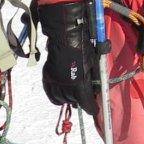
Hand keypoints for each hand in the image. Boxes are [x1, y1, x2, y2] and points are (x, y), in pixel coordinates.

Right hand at [38, 0, 98, 115]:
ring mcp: (55, 81)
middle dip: (80, 101)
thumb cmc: (84, 46)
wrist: (65, 34)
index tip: (95, 109)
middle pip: (74, 101)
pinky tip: (59, 97)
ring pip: (61, 99)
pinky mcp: (47, 76)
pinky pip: (50, 93)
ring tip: (72, 97)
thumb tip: (97, 87)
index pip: (86, 103)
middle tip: (84, 98)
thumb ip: (95, 76)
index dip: (91, 108)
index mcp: (80, 83)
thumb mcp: (94, 62)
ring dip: (68, 99)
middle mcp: (66, 85)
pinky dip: (55, 97)